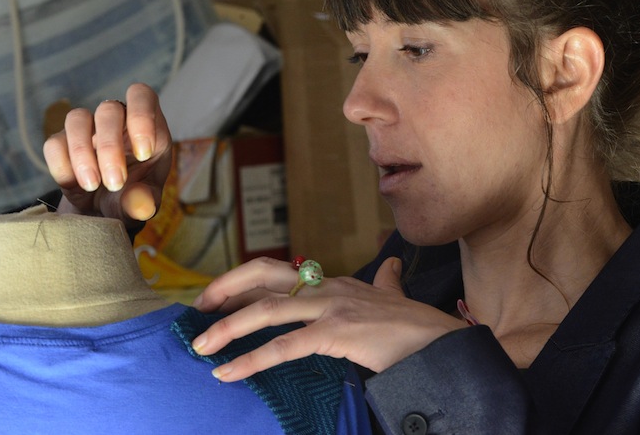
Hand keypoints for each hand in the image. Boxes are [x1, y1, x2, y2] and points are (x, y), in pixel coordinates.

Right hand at [42, 83, 172, 223]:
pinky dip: (62, 165)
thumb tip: (140, 206)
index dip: (142, 117)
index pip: (142, 96)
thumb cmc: (130, 198)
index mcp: (146, 126)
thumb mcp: (144, 203)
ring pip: (76, 118)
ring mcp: (87, 129)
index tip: (143, 154)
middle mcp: (116, 121)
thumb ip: (145, 202)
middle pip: (108, 109)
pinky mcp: (61, 144)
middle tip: (115, 183)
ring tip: (92, 186)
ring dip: (82, 153)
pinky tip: (74, 185)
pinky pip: (53, 143)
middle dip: (110, 148)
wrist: (101, 213)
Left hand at [190, 256, 467, 380]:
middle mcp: (328, 287)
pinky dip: (252, 359)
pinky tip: (229, 373)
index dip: (241, 281)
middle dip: (224, 290)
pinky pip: (285, 346)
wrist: (442, 342)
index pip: (277, 272)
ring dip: (227, 329)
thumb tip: (391, 266)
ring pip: (267, 309)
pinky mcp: (338, 333)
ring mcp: (332, 307)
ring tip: (202, 348)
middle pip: (263, 274)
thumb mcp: (391, 296)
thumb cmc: (416, 326)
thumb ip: (385, 281)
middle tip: (197, 313)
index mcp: (333, 281)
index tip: (214, 299)